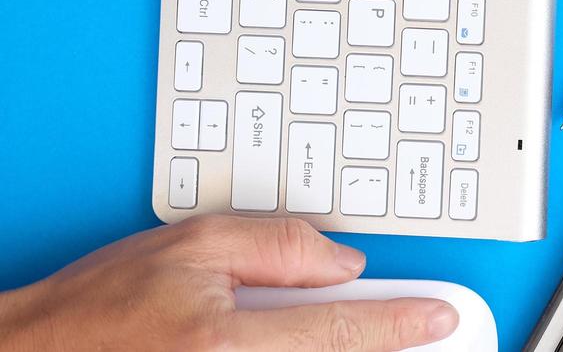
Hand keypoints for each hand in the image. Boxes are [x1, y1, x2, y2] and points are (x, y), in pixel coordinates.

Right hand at [0, 215, 457, 350]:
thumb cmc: (98, 307)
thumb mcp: (190, 245)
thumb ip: (278, 246)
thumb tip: (342, 262)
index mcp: (225, 341)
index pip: (339, 329)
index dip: (399, 321)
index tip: (440, 317)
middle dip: (379, 344)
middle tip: (420, 330)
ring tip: (363, 333)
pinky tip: (310, 343)